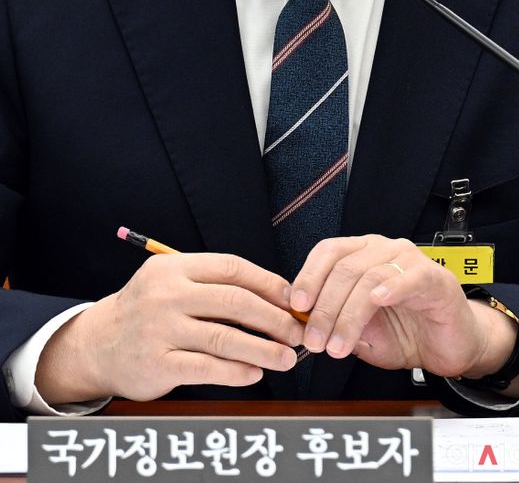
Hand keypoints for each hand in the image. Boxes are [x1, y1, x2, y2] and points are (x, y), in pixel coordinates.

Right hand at [36, 253, 303, 404]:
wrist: (98, 345)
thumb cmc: (150, 312)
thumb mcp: (173, 283)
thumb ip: (215, 286)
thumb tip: (278, 297)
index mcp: (174, 267)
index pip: (232, 268)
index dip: (268, 283)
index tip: (293, 300)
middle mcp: (166, 294)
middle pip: (234, 301)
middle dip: (273, 317)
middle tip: (297, 332)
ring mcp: (160, 329)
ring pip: (224, 338)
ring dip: (262, 349)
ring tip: (287, 358)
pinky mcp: (157, 363)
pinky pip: (206, 368)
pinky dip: (236, 372)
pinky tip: (255, 374)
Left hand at [290, 235, 517, 378]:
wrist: (449, 346)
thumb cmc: (406, 333)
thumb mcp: (361, 332)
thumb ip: (335, 323)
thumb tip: (303, 324)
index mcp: (363, 255)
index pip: (329, 252)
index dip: (309, 276)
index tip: (296, 307)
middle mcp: (384, 250)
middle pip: (345, 268)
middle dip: (324, 308)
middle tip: (316, 340)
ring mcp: (410, 260)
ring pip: (369, 277)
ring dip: (349, 314)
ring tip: (339, 344)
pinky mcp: (435, 277)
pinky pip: (409, 277)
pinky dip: (391, 287)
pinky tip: (378, 301)